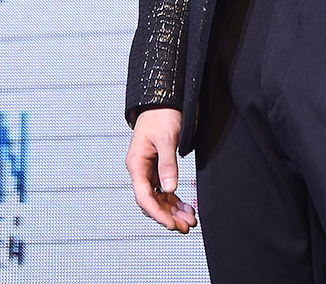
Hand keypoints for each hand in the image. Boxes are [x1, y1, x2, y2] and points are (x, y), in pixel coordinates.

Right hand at [125, 108, 196, 232]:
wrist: (163, 99)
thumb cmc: (161, 115)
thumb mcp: (167, 138)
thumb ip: (167, 164)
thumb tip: (170, 189)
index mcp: (136, 164)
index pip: (144, 196)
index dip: (157, 213)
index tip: (171, 224)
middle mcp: (140, 169)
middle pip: (151, 201)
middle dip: (168, 215)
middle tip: (185, 226)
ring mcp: (149, 170)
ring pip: (159, 197)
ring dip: (173, 210)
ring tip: (189, 220)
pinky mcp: (158, 167)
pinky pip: (164, 188)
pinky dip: (175, 199)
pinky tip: (186, 207)